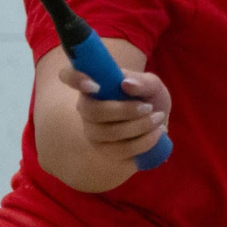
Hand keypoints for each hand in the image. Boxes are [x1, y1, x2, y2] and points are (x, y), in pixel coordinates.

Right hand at [58, 65, 172, 164]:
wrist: (158, 121)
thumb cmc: (149, 97)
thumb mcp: (152, 85)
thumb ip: (143, 82)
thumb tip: (126, 84)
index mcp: (93, 84)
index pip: (68, 76)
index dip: (74, 78)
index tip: (95, 85)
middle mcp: (86, 107)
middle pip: (93, 111)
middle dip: (125, 110)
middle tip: (149, 107)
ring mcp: (93, 131)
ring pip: (108, 133)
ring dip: (139, 127)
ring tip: (158, 118)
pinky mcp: (105, 150)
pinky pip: (119, 150)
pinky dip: (143, 142)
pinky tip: (157, 133)